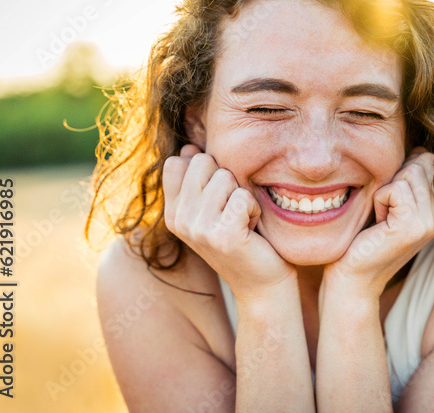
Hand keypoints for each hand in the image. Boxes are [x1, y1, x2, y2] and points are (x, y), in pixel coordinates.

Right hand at [162, 144, 295, 302]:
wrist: (262, 285)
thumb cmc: (244, 240)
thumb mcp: (213, 209)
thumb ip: (199, 180)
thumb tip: (189, 148)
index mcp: (172, 213)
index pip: (176, 163)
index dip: (206, 170)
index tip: (218, 199)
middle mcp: (179, 221)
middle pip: (202, 162)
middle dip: (227, 180)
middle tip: (233, 211)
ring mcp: (198, 228)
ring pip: (225, 177)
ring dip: (243, 197)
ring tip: (243, 221)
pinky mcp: (222, 235)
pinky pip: (243, 196)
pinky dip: (254, 209)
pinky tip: (252, 229)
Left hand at [322, 148, 433, 299]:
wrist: (354, 277)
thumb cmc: (368, 235)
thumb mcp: (397, 201)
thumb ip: (414, 177)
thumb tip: (420, 148)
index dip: (408, 168)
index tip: (395, 198)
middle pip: (423, 161)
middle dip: (397, 178)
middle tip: (387, 209)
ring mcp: (432, 222)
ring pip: (409, 173)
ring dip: (386, 191)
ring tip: (383, 217)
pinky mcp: (413, 227)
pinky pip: (393, 189)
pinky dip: (378, 201)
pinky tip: (379, 223)